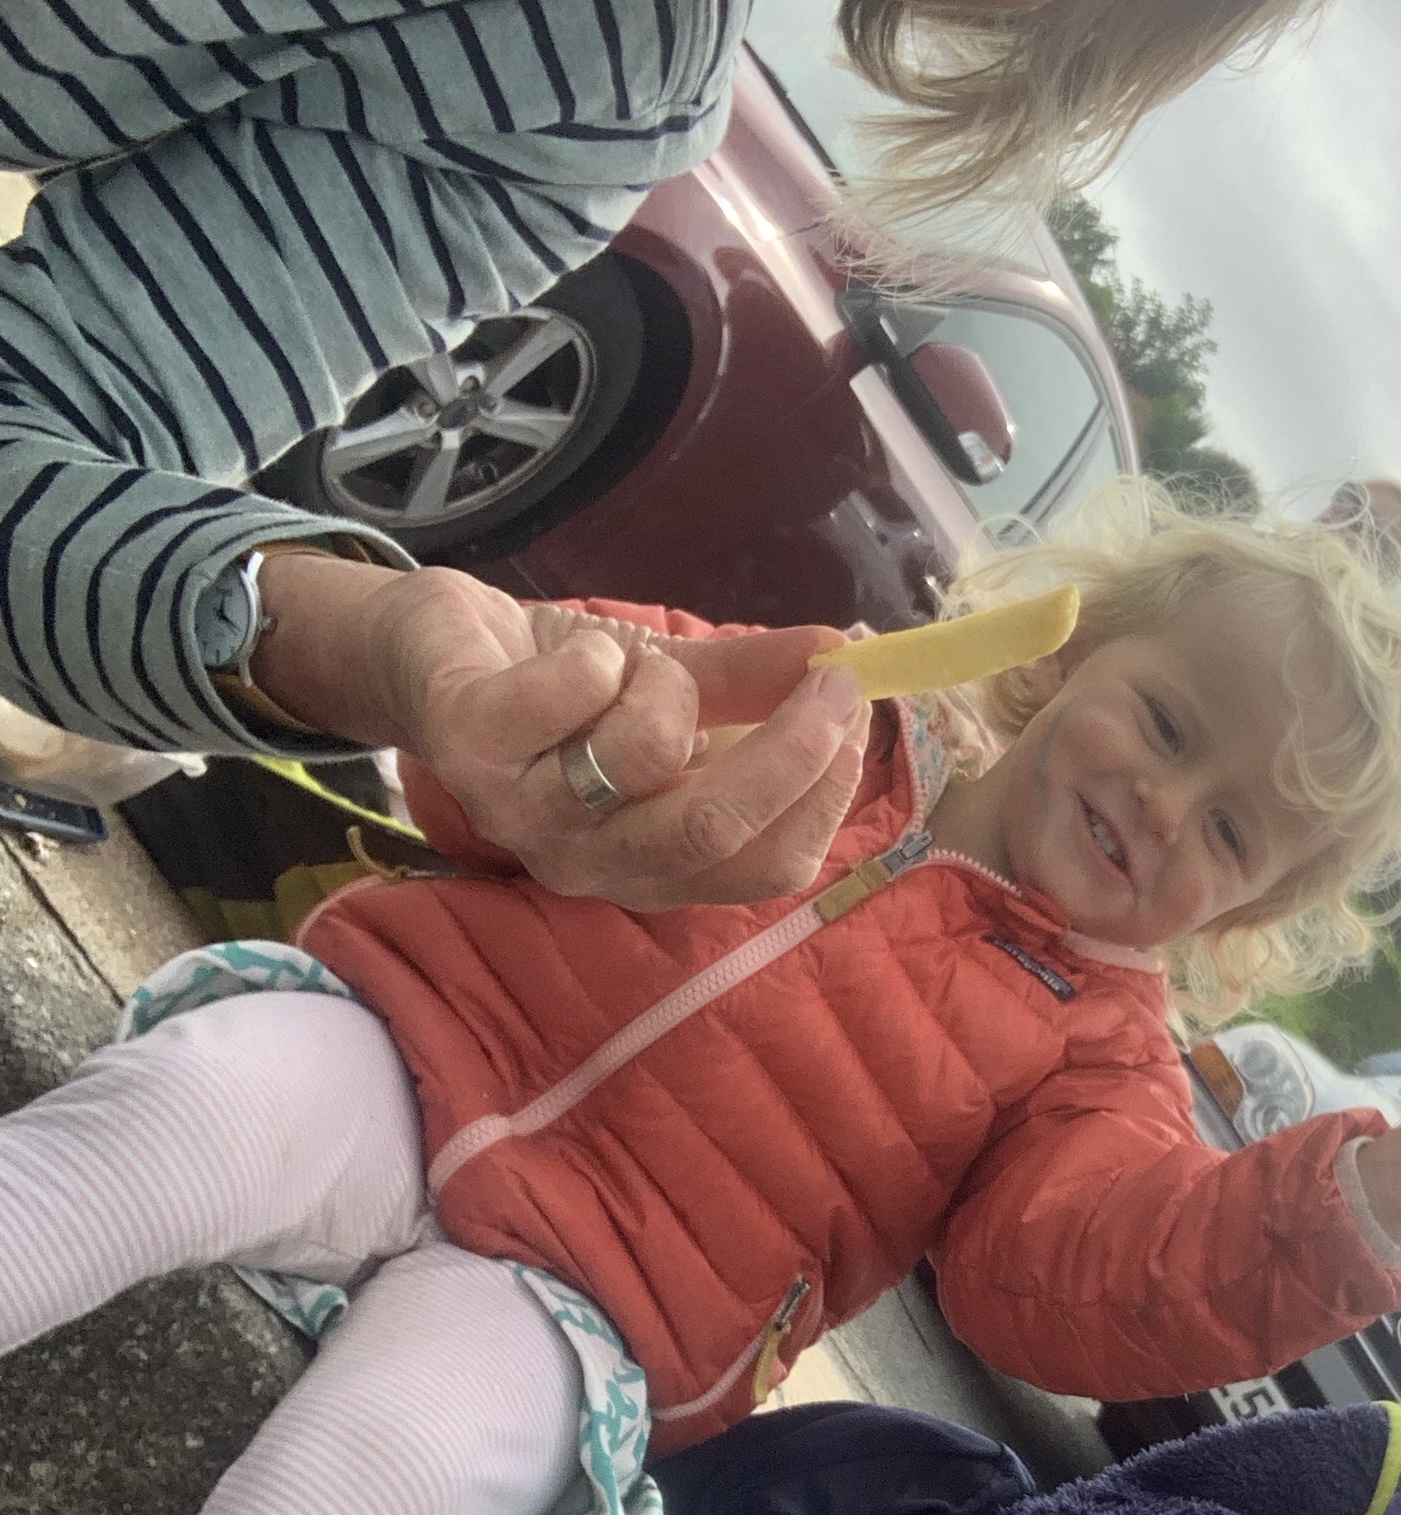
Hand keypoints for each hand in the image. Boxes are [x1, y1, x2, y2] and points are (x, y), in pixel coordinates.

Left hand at [260, 560, 869, 909]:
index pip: (768, 866)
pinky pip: (576, 691)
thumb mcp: (678, 685)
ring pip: (647, 751)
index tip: (855, 708)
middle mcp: (592, 865)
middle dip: (791, 746)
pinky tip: (573, 653)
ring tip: (630, 664)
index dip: (825, 791)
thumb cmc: (558, 683)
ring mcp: (525, 818)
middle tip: (830, 675)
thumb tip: (854, 660)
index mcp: (653, 866)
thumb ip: (760, 684)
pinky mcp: (471, 752)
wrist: (430, 648)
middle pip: (716, 828)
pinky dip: (594, 651)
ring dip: (661, 678)